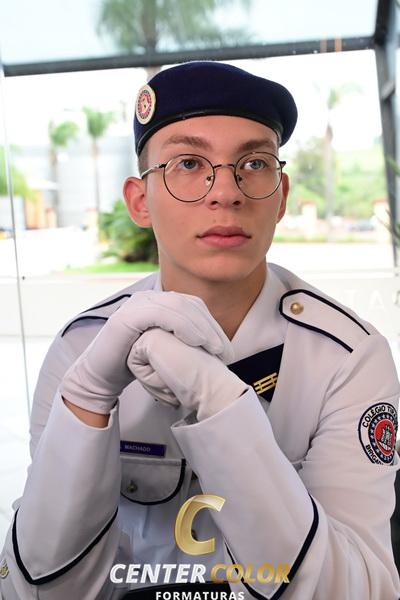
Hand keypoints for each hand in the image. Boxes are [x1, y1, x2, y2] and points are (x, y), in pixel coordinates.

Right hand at [60, 291, 232, 413]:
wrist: (102, 375)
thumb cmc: (135, 363)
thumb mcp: (165, 348)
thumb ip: (183, 340)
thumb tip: (214, 345)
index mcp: (159, 302)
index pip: (194, 306)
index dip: (213, 325)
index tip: (226, 349)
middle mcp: (149, 298)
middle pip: (189, 304)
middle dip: (211, 327)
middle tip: (224, 351)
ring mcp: (137, 304)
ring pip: (178, 307)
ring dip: (201, 327)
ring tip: (213, 348)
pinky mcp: (128, 316)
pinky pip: (161, 314)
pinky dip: (182, 325)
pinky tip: (194, 341)